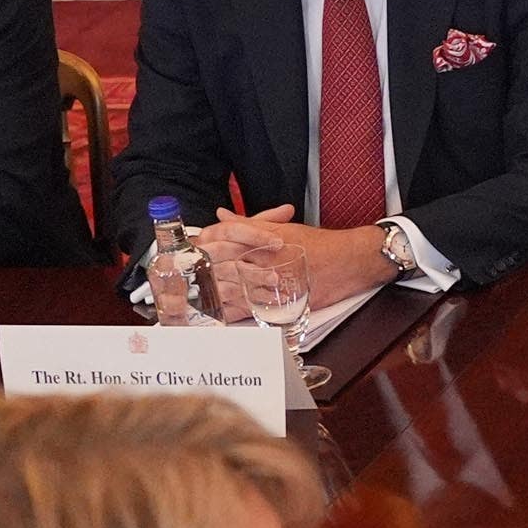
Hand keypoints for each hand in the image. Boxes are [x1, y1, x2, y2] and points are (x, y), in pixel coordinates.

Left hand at [201, 207, 395, 312]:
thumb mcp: (282, 228)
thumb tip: (222, 215)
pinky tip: (212, 312)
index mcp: (261, 237)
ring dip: (206, 290)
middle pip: (220, 261)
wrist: (349, 262)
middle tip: (178, 273)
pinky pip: (244, 308)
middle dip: (198, 268)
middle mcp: (263, 257)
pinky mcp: (278, 300)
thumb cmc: (318, 244)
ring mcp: (269, 280)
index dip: (201, 242)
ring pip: (228, 285)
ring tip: (188, 292)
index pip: (221, 236)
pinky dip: (226, 310)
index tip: (188, 248)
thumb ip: (249, 223)